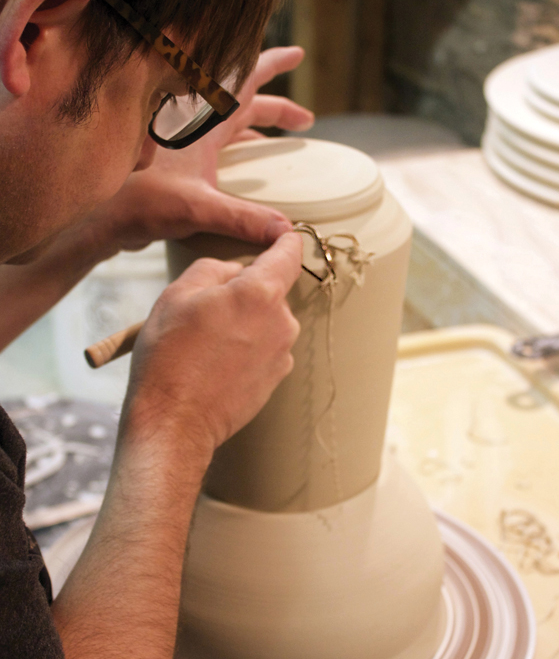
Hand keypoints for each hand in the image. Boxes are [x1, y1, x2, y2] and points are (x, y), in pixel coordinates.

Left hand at [90, 47, 312, 257]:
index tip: (298, 54)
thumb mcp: (198, 208)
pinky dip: (237, 148)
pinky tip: (246, 166)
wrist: (101, 217)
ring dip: (257, 128)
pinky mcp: (177, 161)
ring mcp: (184, 142)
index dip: (272, 63)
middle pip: (244, 102)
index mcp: (201, 120)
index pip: (243, 80)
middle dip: (277, 108)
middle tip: (305, 120)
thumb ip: (243, 218)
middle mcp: (193, 124)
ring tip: (282, 142)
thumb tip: (285, 230)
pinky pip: (216, 145)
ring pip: (230, 124)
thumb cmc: (137, 202)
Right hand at [123, 232, 301, 462]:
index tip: (277, 236)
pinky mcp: (277, 378)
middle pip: (273, 289)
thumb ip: (215, 268)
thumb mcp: (178, 293)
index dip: (282, 240)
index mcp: (260, 293)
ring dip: (245, 321)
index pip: (289, 252)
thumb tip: (236, 269)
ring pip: (268, 320)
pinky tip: (216, 362)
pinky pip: (265, 348)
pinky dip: (246, 348)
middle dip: (246, 290)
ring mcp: (283, 353)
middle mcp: (282, 322)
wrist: (174, 422)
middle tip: (206, 309)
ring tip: (207, 341)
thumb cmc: (170, 357)